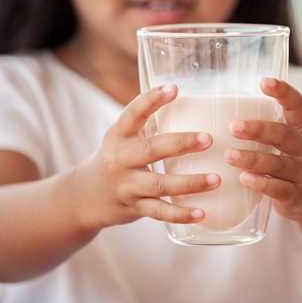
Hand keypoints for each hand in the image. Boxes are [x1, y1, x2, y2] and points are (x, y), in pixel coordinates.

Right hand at [76, 84, 219, 228]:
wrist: (85, 197)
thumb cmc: (116, 159)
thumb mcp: (123, 138)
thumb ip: (149, 124)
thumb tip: (192, 102)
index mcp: (118, 136)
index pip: (133, 113)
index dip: (151, 100)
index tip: (173, 88)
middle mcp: (120, 159)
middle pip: (152, 149)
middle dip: (181, 143)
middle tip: (209, 139)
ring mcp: (127, 185)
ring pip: (160, 184)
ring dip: (190, 183)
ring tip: (216, 179)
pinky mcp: (135, 207)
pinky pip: (160, 212)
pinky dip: (181, 214)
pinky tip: (202, 213)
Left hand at [224, 78, 301, 219]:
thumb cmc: (288, 157)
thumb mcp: (285, 138)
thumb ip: (264, 123)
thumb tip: (216, 104)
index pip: (297, 104)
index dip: (283, 92)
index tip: (264, 81)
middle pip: (283, 135)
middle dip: (258, 130)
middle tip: (233, 127)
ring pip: (278, 164)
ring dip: (252, 159)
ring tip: (229, 155)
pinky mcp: (296, 195)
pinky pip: (278, 189)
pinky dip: (261, 184)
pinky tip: (244, 178)